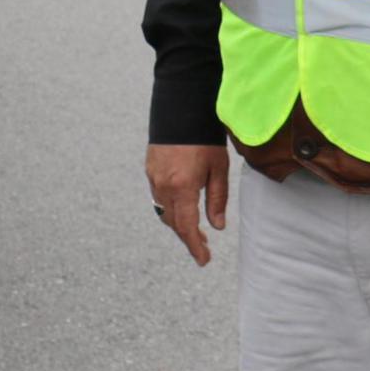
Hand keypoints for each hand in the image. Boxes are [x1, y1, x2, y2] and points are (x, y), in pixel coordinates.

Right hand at [147, 143, 229, 266]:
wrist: (181, 109)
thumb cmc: (205, 139)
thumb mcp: (219, 169)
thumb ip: (217, 199)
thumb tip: (217, 226)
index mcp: (182, 188)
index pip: (187, 227)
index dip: (195, 246)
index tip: (204, 260)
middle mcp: (163, 186)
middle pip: (173, 223)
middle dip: (187, 238)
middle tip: (204, 247)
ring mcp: (154, 178)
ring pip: (164, 211)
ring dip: (178, 224)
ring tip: (196, 230)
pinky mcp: (150, 170)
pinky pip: (159, 197)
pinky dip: (171, 208)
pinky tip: (183, 207)